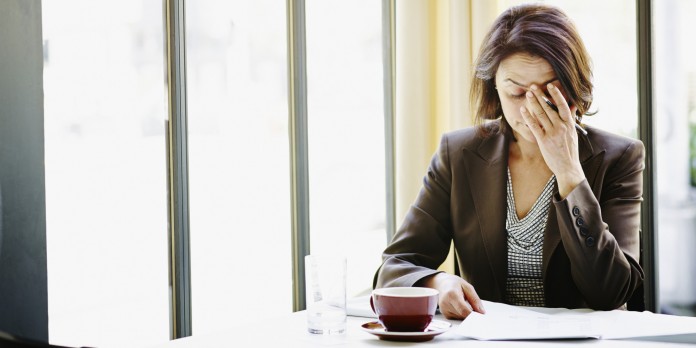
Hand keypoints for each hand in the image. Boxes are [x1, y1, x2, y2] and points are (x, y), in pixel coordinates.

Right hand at [421, 273, 484, 318]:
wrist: (442, 284)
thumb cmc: (455, 284)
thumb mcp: (467, 287)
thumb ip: (475, 299)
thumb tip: (481, 312)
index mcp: (451, 294)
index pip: (464, 310)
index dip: (473, 315)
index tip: (480, 316)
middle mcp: (445, 304)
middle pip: (463, 315)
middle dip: (471, 313)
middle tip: (473, 306)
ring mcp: (444, 310)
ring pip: (461, 318)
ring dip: (466, 313)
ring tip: (463, 302)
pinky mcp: (445, 314)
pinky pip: (457, 318)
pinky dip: (461, 314)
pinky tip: (459, 306)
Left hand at [520, 83, 584, 197]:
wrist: (568, 167)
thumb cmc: (570, 150)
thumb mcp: (573, 133)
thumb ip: (571, 118)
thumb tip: (573, 105)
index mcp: (569, 124)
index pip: (563, 105)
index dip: (556, 94)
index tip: (550, 85)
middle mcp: (561, 127)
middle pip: (549, 108)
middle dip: (540, 96)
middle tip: (533, 86)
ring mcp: (552, 134)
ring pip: (541, 115)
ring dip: (533, 103)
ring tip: (528, 94)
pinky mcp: (543, 141)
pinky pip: (534, 126)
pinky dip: (528, 117)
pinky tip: (523, 110)